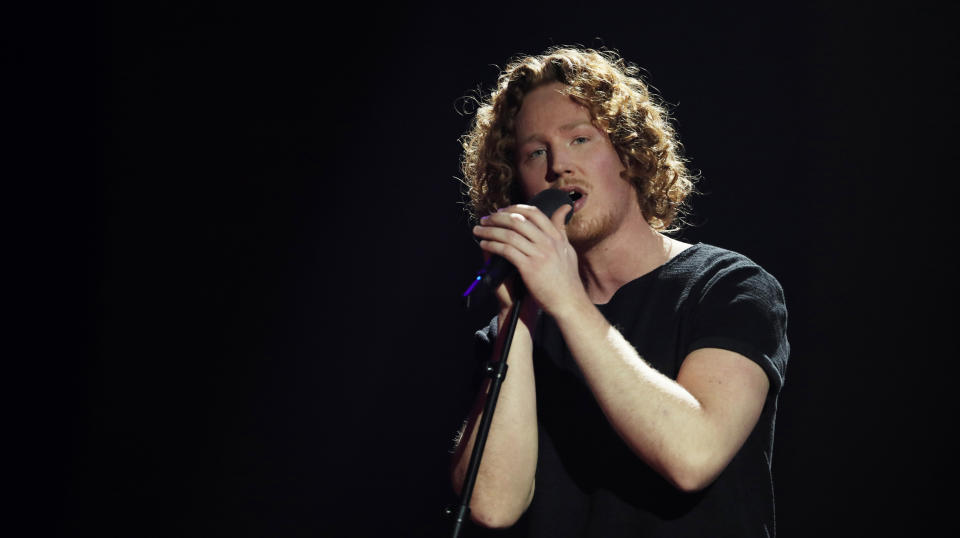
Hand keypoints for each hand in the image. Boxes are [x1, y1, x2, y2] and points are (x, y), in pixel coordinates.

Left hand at [473, 203, 586, 318]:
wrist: (569, 302)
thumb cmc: (567, 279)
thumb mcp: (568, 249)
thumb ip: (561, 229)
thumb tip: (563, 208)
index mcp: (556, 237)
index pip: (534, 213)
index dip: (515, 208)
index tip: (502, 210)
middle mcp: (548, 242)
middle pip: (518, 220)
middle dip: (498, 217)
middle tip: (486, 218)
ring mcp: (538, 254)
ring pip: (509, 234)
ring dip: (490, 230)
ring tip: (478, 230)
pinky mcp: (529, 267)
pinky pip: (506, 250)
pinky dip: (492, 245)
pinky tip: (484, 245)